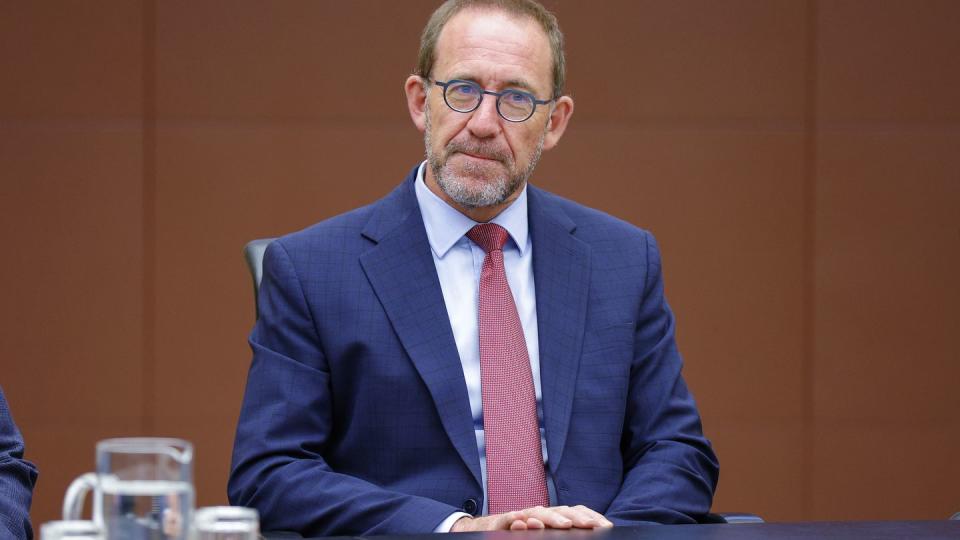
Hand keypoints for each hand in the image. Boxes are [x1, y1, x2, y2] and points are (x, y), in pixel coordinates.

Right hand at [451, 505, 613, 531]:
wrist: (486, 531)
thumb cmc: (520, 534)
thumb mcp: (543, 535)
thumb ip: (558, 533)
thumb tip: (589, 529)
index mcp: (552, 518)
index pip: (574, 513)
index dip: (590, 517)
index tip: (606, 526)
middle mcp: (539, 514)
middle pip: (560, 511)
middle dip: (576, 517)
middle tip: (590, 525)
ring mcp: (521, 517)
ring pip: (537, 513)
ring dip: (551, 517)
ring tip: (564, 525)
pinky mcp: (501, 522)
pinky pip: (508, 519)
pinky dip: (515, 519)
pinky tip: (521, 521)